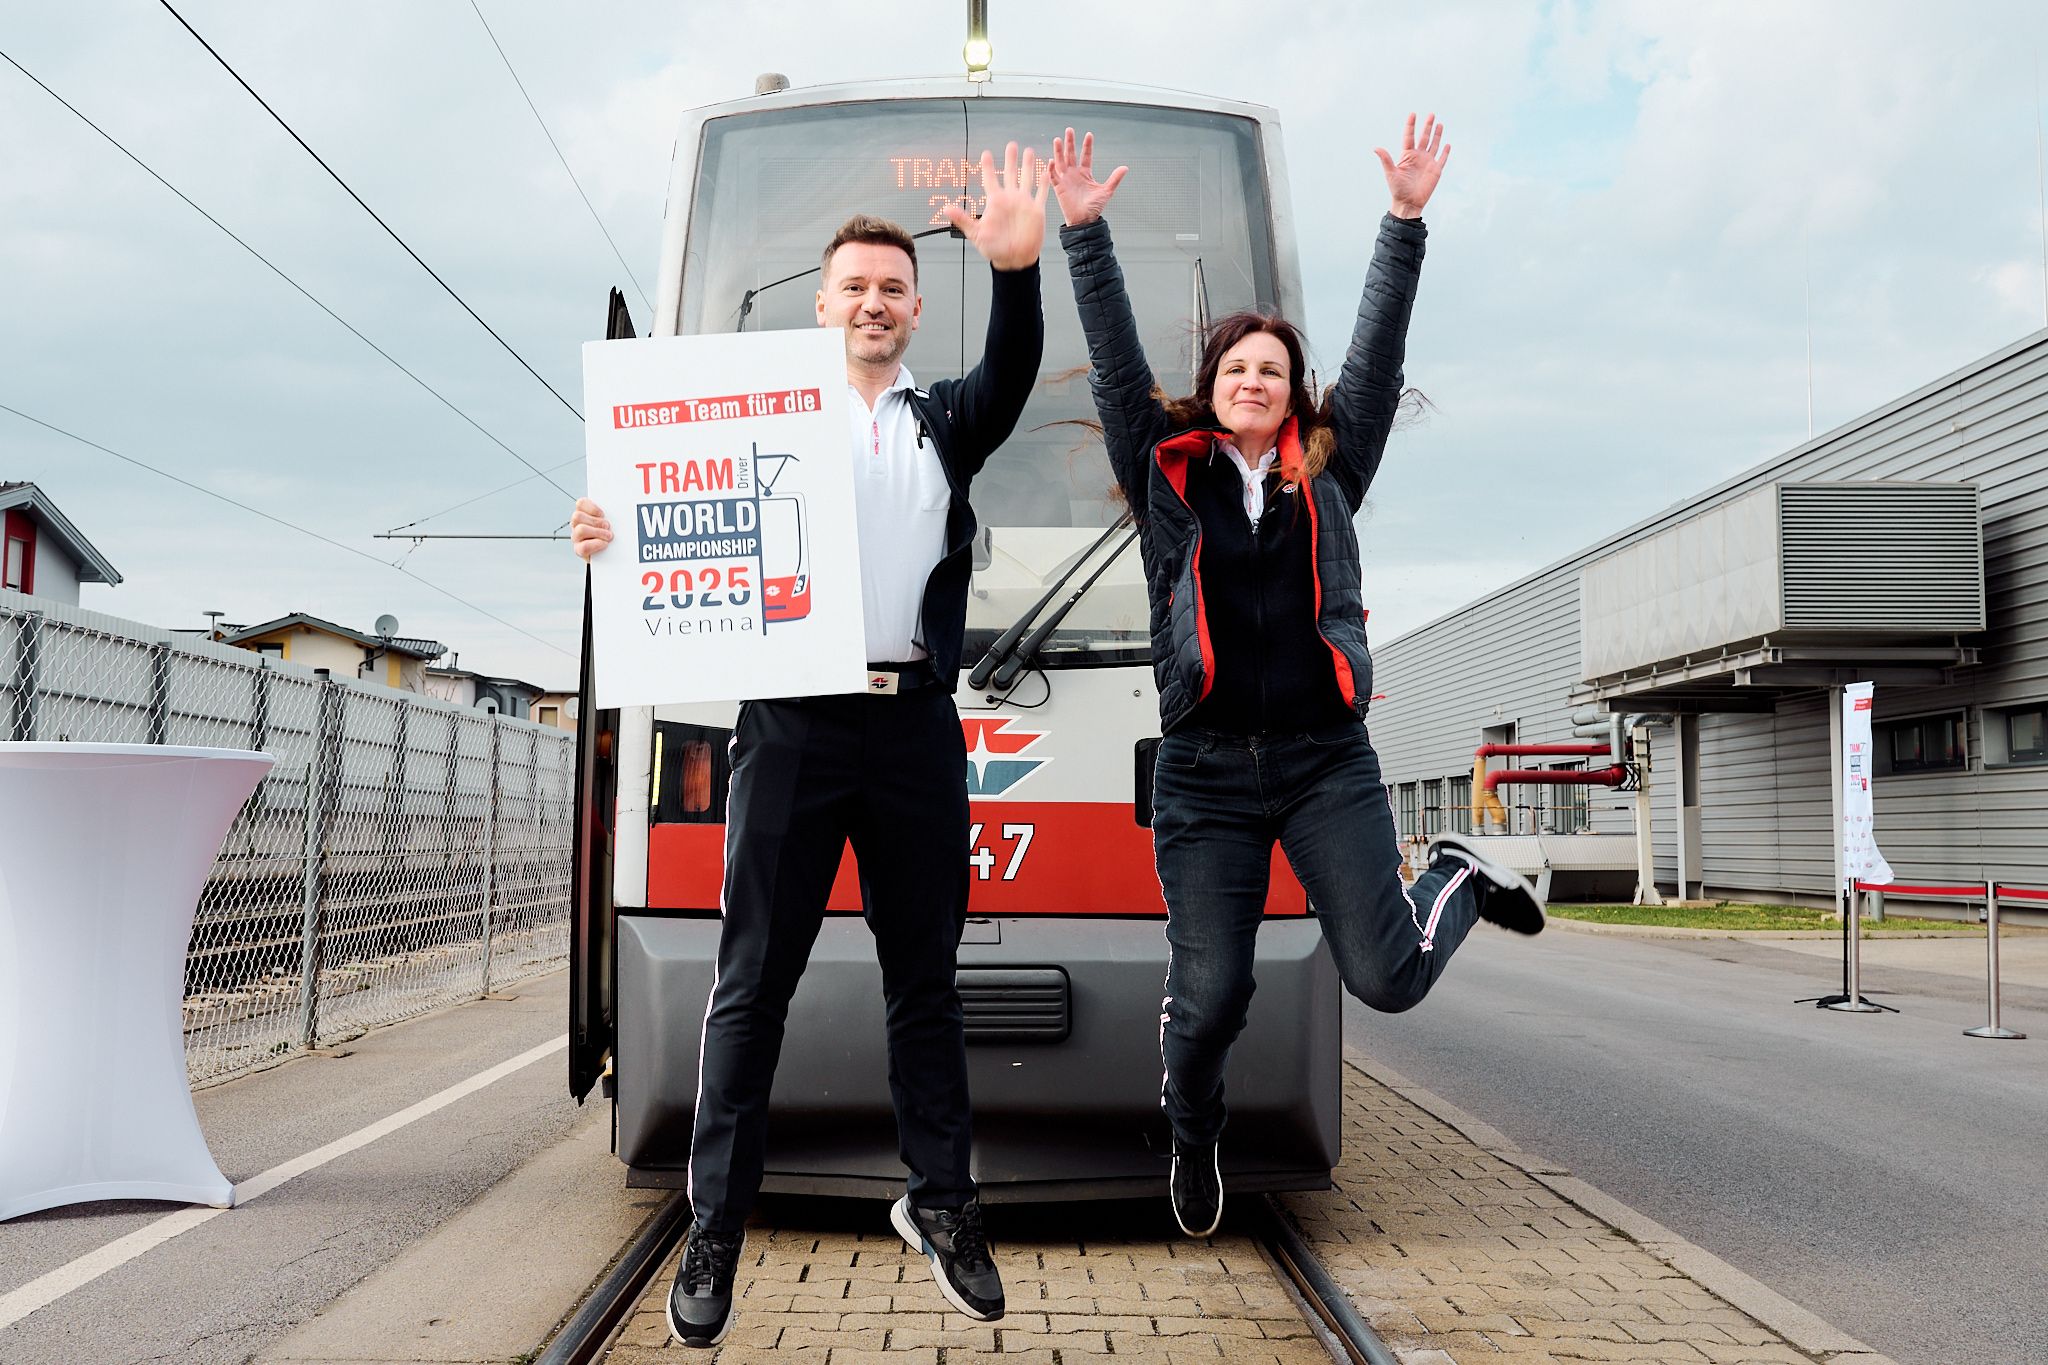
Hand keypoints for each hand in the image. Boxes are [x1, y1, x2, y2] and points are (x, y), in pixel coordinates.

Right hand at [569, 497, 611, 560]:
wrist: (609, 554)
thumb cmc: (609, 535)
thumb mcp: (611, 522)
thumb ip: (611, 515)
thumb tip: (622, 510)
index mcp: (584, 514)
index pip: (581, 504)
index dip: (592, 507)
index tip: (603, 514)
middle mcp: (577, 525)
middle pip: (577, 516)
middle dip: (595, 521)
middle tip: (608, 526)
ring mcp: (577, 537)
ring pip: (580, 530)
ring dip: (597, 532)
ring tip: (608, 536)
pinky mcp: (579, 550)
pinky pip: (583, 546)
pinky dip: (596, 544)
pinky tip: (604, 544)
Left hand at [946, 141, 1048, 270]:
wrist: (1014, 261)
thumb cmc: (994, 249)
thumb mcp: (976, 233)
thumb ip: (962, 219)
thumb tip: (945, 208)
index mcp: (995, 202)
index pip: (990, 179)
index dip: (988, 167)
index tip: (986, 154)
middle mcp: (1010, 199)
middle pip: (1010, 174)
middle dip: (1011, 159)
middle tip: (1011, 145)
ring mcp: (1024, 203)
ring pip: (1026, 179)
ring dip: (1028, 165)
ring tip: (1029, 151)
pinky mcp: (1036, 210)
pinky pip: (1042, 192)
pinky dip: (1045, 180)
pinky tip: (1047, 169)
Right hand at [1048, 127, 1126, 227]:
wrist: (1084, 220)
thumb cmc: (1094, 207)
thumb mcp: (1106, 191)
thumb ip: (1114, 178)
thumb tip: (1125, 167)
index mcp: (1085, 174)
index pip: (1086, 156)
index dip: (1087, 145)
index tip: (1089, 134)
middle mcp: (1074, 174)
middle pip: (1071, 154)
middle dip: (1070, 142)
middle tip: (1069, 130)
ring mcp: (1066, 180)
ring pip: (1061, 162)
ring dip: (1059, 151)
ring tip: (1058, 139)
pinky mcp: (1059, 188)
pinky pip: (1053, 176)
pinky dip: (1052, 169)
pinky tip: (1052, 160)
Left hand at [1375, 113, 1449, 219]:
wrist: (1408, 203)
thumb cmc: (1397, 190)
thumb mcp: (1390, 173)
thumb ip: (1386, 159)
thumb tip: (1376, 148)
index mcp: (1407, 155)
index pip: (1409, 136)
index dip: (1411, 125)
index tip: (1413, 114)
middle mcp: (1418, 157)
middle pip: (1424, 137)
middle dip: (1427, 126)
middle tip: (1431, 114)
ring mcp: (1428, 163)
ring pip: (1434, 145)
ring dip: (1437, 135)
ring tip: (1439, 123)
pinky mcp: (1436, 170)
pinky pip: (1442, 159)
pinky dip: (1445, 152)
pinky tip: (1447, 144)